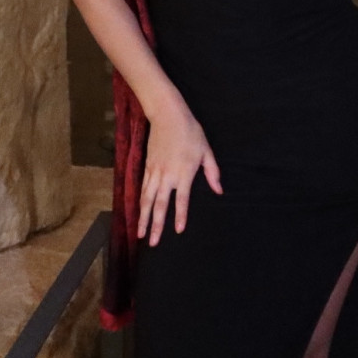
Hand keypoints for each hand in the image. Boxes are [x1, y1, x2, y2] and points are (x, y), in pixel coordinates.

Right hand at [137, 98, 222, 245]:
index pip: (182, 200)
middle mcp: (167, 176)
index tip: (179, 231)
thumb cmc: (190, 132)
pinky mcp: (147, 166)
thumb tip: (219, 190)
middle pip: (160, 205)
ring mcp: (155, 171)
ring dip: (143, 217)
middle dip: (156, 225)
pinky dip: (139, 201)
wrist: (168, 115)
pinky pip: (142, 187)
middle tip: (152, 243)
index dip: (180, 216)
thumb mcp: (206, 150)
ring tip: (140, 233)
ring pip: (147, 199)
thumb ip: (212, 172)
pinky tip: (138, 211)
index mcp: (184, 173)